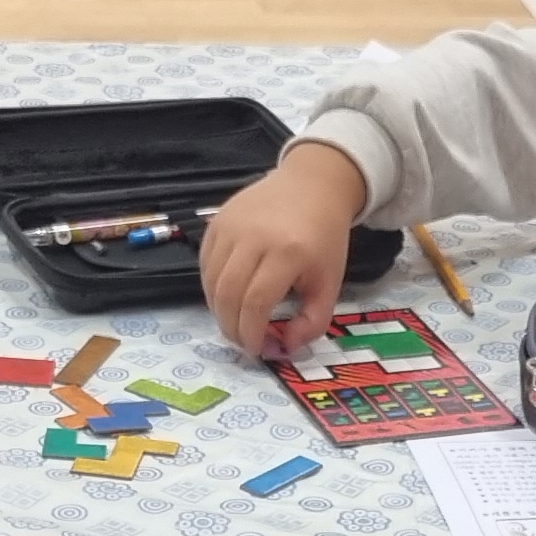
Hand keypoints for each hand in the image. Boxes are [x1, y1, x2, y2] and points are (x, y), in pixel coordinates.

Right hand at [199, 144, 366, 356]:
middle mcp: (253, 237)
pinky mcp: (216, 220)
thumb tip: (284, 347)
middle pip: (228, 294)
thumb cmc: (324, 238)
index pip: (256, 302)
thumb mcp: (331, 282)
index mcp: (287, 253)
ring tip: (235, 321)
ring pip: (211, 281)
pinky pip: (205, 263)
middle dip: (231, 327)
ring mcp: (230, 226)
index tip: (256, 349)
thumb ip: (313, 320)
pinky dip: (212, 287)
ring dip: (219, 310)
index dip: (250, 333)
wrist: (312, 185)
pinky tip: (228, 296)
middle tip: (243, 341)